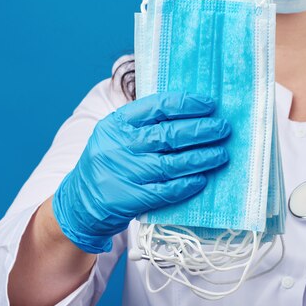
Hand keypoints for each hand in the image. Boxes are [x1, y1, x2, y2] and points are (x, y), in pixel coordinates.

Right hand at [52, 91, 230, 252]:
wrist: (81, 201)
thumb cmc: (110, 160)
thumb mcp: (117, 133)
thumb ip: (146, 121)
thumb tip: (192, 111)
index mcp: (117, 123)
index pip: (158, 106)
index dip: (188, 104)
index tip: (210, 104)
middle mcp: (120, 145)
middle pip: (169, 134)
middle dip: (202, 130)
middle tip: (224, 128)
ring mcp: (125, 173)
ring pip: (171, 163)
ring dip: (202, 158)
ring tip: (221, 154)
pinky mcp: (131, 198)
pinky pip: (166, 190)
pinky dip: (187, 184)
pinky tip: (202, 179)